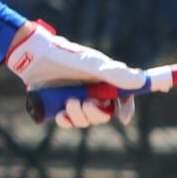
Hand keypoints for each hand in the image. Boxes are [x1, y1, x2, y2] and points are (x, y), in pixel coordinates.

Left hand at [5, 21, 146, 126]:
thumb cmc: (65, 56)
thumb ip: (115, 73)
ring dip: (79, 116)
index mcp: (103, 79)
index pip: (122, 97)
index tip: (124, 119)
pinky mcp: (59, 105)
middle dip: (96, 113)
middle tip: (85, 104)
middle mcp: (91, 90)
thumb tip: (141, 80)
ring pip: (85, 119)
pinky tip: (60, 114)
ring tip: (68, 103)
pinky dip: (66, 121)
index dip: (126, 108)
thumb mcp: (92, 65)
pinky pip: (68, 121)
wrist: (35, 57)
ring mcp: (75, 98)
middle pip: (103, 113)